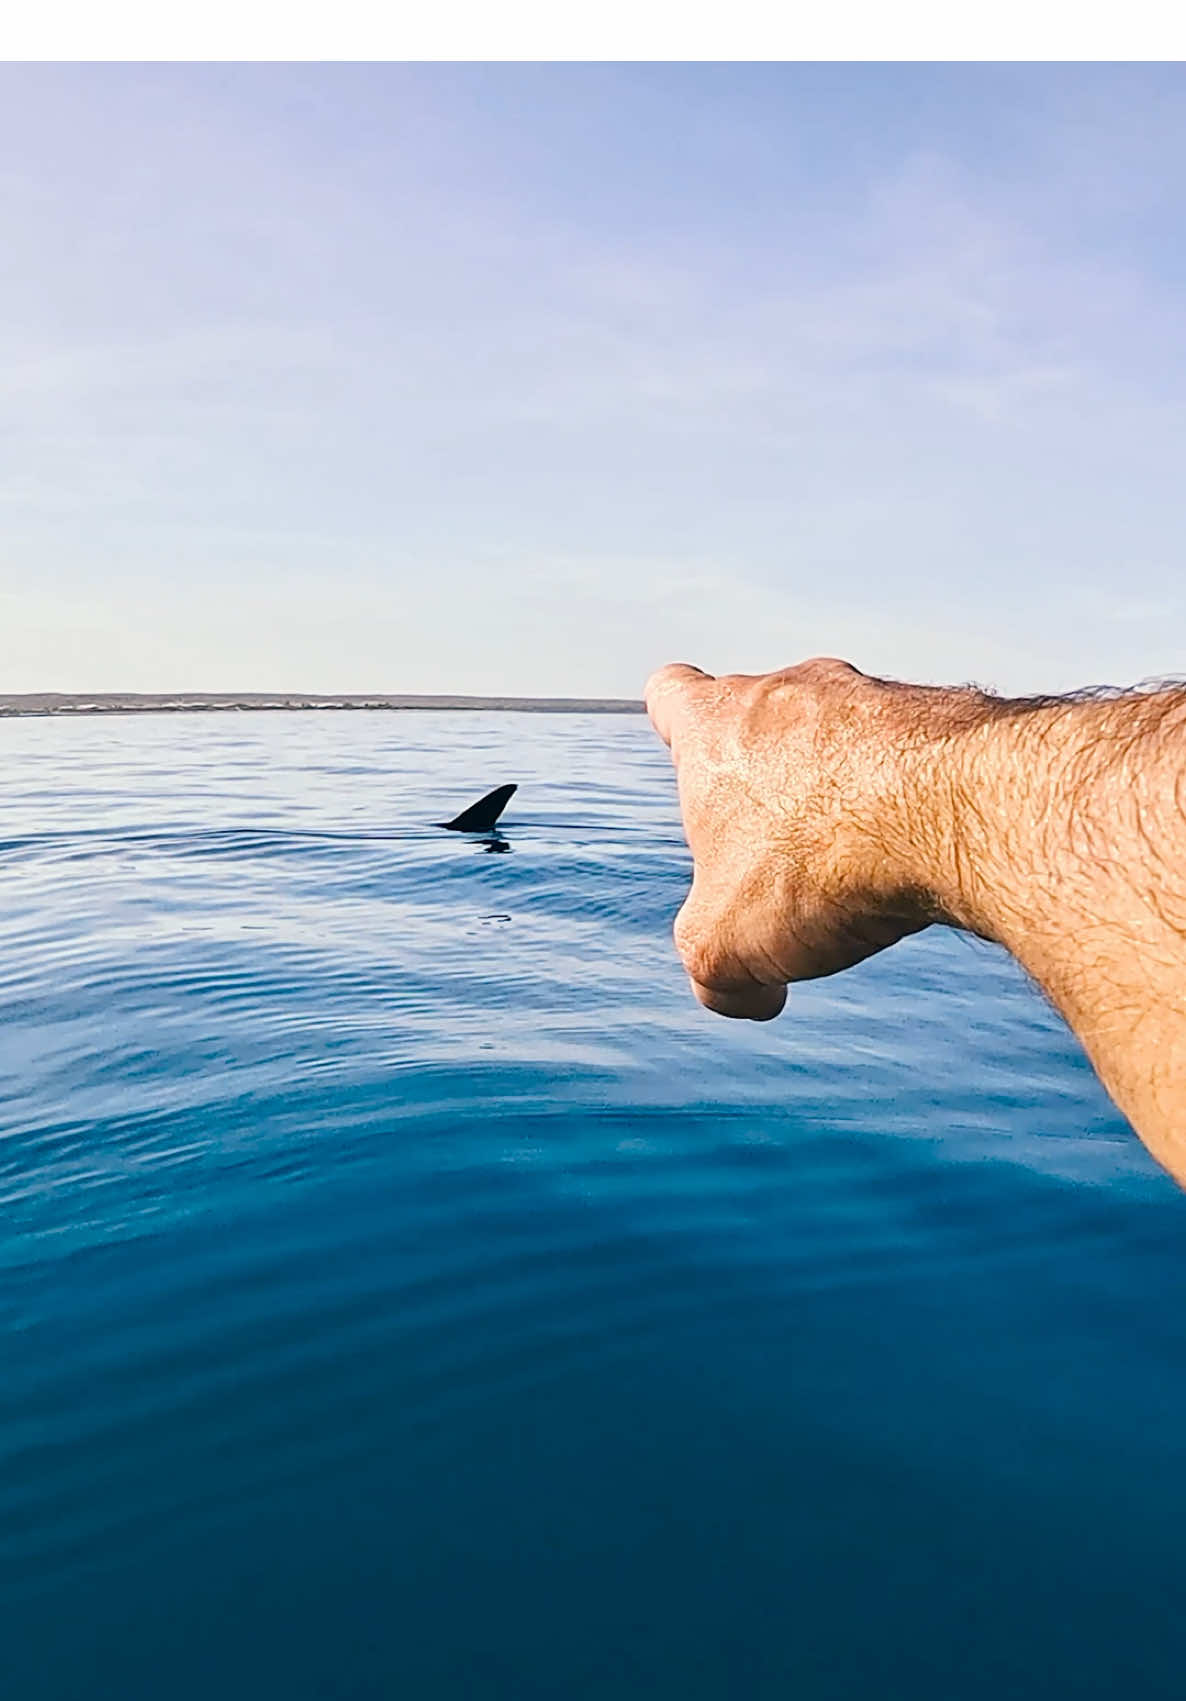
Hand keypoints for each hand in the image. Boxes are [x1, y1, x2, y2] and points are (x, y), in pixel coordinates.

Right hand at [645, 659, 943, 1019]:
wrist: (958, 816)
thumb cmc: (819, 865)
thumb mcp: (728, 949)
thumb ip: (717, 977)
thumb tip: (750, 1000)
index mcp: (718, 730)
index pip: (671, 693)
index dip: (676, 729)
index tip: (696, 767)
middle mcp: (792, 692)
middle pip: (764, 722)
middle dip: (771, 783)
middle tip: (786, 858)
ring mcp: (875, 697)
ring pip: (847, 736)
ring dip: (850, 790)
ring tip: (867, 867)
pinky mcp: (950, 716)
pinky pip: (922, 757)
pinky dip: (918, 800)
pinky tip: (931, 859)